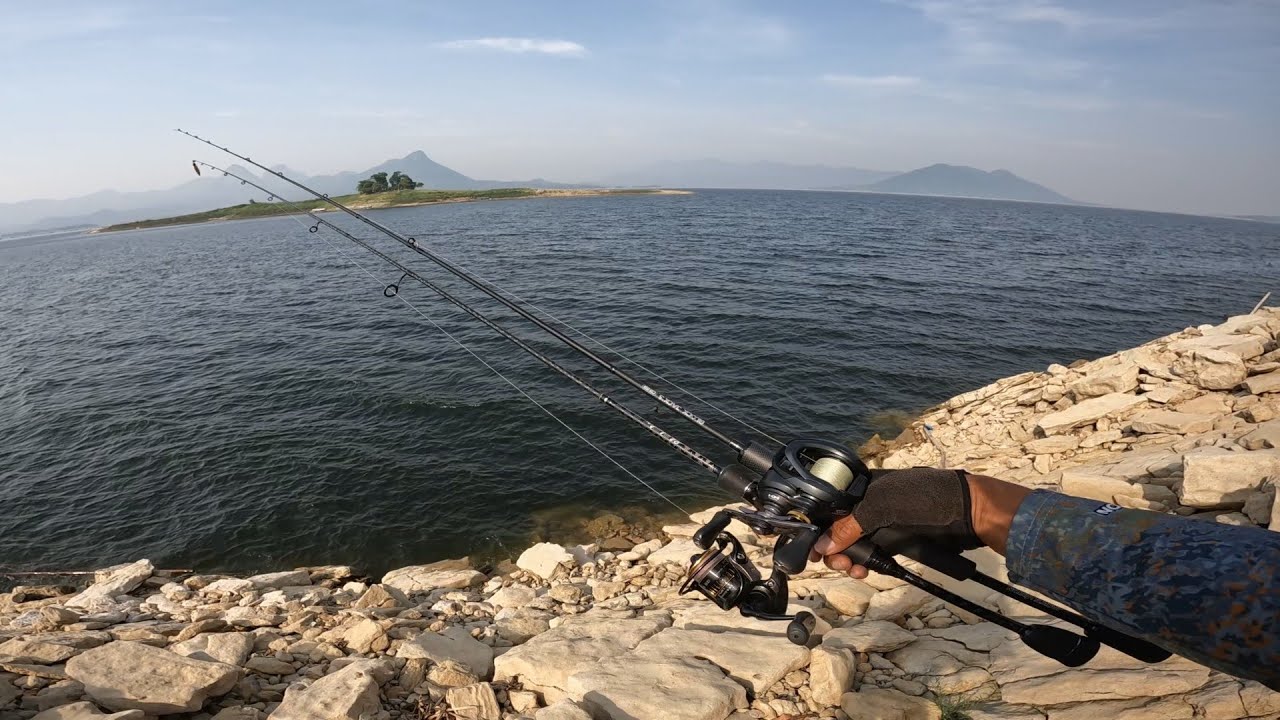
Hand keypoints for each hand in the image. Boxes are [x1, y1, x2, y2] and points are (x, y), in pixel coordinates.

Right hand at [811, 470, 1030, 577]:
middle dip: (834, 549)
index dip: (820, 527)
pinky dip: (865, 564)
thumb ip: (851, 525)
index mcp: (864, 487)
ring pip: (855, 545)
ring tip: (854, 570)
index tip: (814, 547)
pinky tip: (864, 571)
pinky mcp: (896, 542)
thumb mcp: (883, 506)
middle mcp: (870, 505)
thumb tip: (823, 546)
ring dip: (848, 560)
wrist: (969, 513)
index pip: (832, 507)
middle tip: (838, 564)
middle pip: (840, 530)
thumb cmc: (927, 498)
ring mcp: (884, 525)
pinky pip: (872, 554)